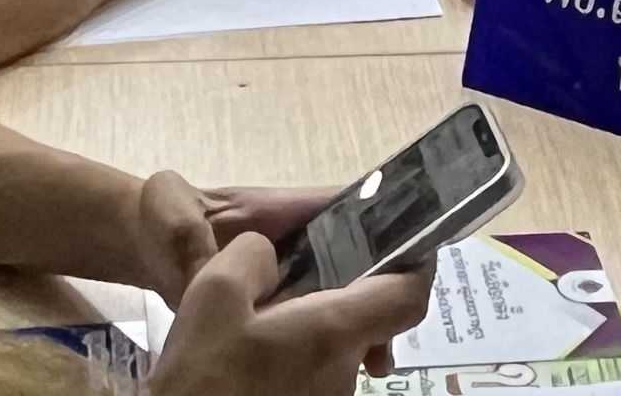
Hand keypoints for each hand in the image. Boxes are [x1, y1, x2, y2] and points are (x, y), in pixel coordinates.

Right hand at [152, 233, 428, 395]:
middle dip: (341, 295)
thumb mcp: (213, 293)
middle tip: (298, 275)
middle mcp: (344, 375)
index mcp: (333, 333)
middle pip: (365, 323)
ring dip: (312, 329)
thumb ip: (252, 256)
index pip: (407, 298)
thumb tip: (270, 258)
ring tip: (261, 318)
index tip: (408, 243)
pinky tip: (251, 355)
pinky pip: (314, 377)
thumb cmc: (203, 376)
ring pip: (335, 351)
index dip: (417, 266)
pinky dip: (297, 357)